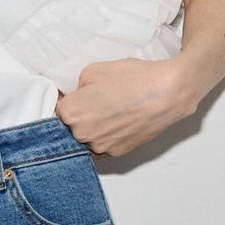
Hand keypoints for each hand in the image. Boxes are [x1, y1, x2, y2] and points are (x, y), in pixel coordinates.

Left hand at [55, 58, 197, 156]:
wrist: (167, 93)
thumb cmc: (133, 79)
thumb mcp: (92, 71)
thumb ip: (75, 86)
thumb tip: (70, 95)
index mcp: (71, 114)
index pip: (56, 110)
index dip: (66, 100)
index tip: (74, 95)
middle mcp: (82, 135)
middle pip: (68, 127)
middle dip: (77, 115)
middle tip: (94, 101)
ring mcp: (100, 147)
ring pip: (85, 139)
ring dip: (91, 128)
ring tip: (108, 111)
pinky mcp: (117, 153)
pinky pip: (102, 146)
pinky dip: (105, 136)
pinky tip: (117, 121)